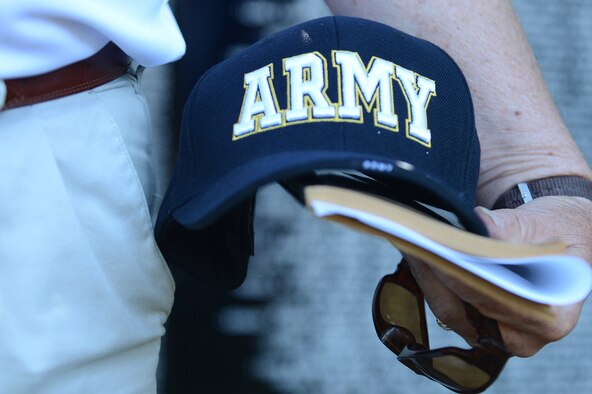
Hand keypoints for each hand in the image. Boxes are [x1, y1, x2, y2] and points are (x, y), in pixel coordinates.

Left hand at [406, 195, 591, 356]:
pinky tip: (418, 251)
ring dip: (425, 275)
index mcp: (550, 318)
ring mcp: (494, 332)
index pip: (494, 302)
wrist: (554, 240)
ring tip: (409, 242)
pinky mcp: (474, 321)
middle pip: (463, 310)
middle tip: (412, 242)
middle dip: (435, 273)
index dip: (461, 277)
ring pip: (447, 308)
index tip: (436, 251)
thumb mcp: (542, 224)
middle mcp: (523, 336)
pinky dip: (430, 276)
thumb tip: (480, 223)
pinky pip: (445, 301)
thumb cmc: (556, 233)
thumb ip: (511, 227)